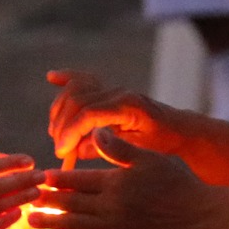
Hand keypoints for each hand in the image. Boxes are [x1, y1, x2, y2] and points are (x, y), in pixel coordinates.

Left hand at [35, 131, 211, 228]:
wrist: (199, 217)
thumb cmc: (176, 182)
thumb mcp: (149, 158)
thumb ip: (119, 148)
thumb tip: (96, 129)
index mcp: (115, 183)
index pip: (77, 180)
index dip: (55, 180)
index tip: (39, 177)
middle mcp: (111, 207)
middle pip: (70, 203)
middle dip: (46, 201)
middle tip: (25, 198)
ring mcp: (116, 228)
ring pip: (76, 224)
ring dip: (51, 222)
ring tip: (30, 220)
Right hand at [46, 69, 181, 164]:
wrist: (176, 128)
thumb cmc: (161, 142)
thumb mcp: (138, 151)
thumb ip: (109, 148)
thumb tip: (77, 149)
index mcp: (128, 106)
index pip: (89, 113)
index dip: (71, 131)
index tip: (61, 151)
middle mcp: (117, 92)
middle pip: (77, 100)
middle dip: (63, 126)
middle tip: (60, 150)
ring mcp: (112, 88)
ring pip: (75, 91)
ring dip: (60, 111)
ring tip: (57, 134)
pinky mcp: (107, 90)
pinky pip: (83, 79)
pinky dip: (66, 78)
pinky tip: (52, 77)